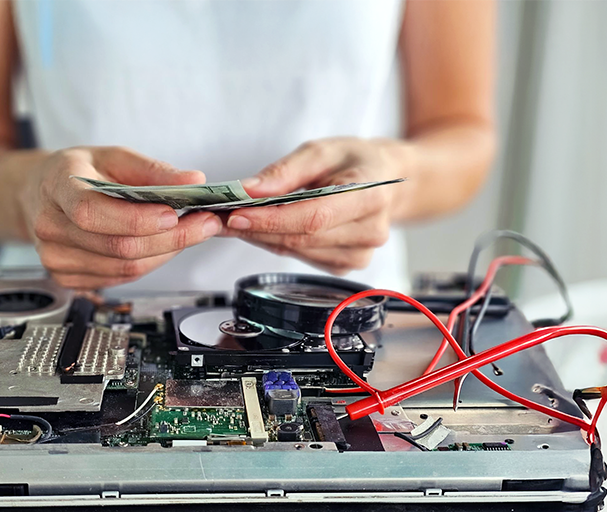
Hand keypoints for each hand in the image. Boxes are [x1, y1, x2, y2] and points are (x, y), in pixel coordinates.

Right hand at [19, 146, 221, 288]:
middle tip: (204, 224)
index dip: (136, 219)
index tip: (173, 213)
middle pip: (117, 246)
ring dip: (164, 253)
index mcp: (57, 186)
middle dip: (170, 238)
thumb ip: (153, 169)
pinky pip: (119, 279)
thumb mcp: (112, 156)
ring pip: (124, 268)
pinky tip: (159, 246)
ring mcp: (55, 257)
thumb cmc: (78, 172)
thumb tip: (193, 180)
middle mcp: (50, 226)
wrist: (41, 194)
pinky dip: (148, 264)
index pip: (92, 212)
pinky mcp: (66, 278)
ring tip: (188, 232)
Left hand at [221, 137, 414, 274]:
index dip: (272, 219)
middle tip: (219, 216)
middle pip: (302, 237)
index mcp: (371, 195)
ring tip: (234, 219)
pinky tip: (262, 229)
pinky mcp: (347, 265)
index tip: (236, 214)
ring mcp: (361, 254)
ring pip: (298, 251)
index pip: (314, 216)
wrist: (387, 181)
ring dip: (261, 237)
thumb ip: (285, 172)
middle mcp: (370, 230)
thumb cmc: (355, 161)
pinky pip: (302, 258)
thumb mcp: (322, 150)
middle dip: (257, 228)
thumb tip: (249, 191)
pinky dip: (277, 243)